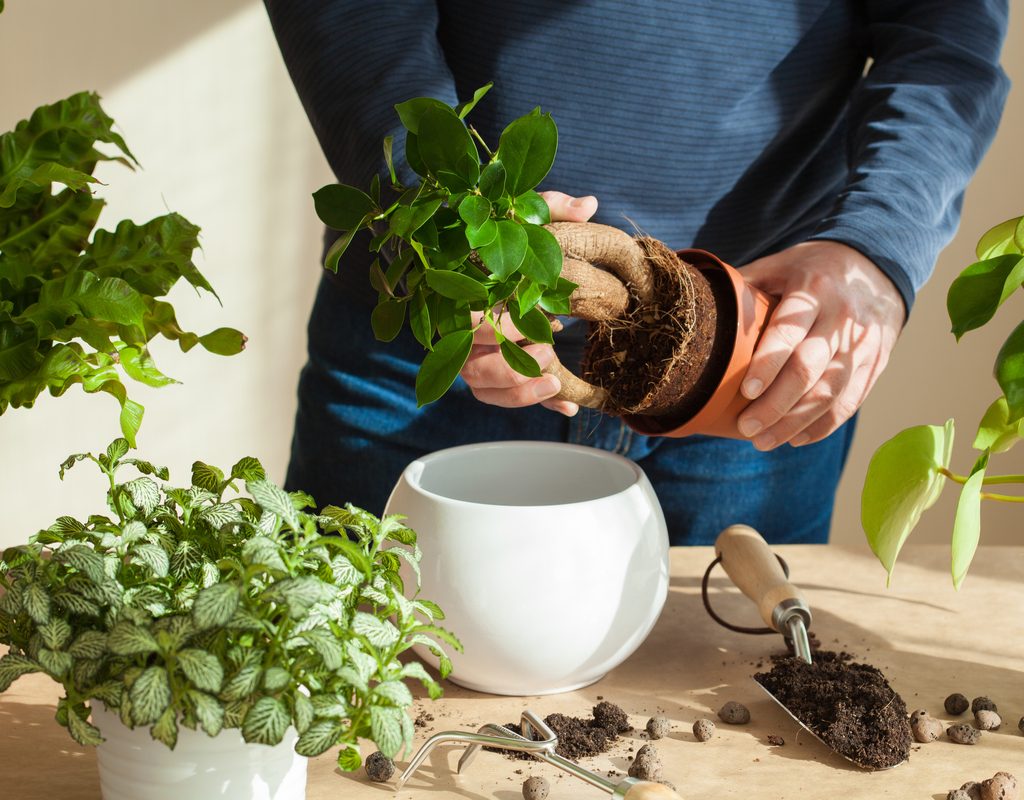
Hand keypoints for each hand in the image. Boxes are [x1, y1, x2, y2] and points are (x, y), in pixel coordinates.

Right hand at [459, 191, 597, 415]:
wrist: (473, 259)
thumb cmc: (498, 237)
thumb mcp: (520, 217)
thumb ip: (548, 208)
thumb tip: (589, 206)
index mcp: (460, 296)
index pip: (470, 324)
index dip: (504, 329)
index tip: (541, 317)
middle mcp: (456, 332)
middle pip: (473, 368)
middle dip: (513, 367)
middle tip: (550, 351)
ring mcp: (469, 356)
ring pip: (483, 390)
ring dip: (521, 392)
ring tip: (556, 382)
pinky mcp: (487, 373)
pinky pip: (505, 397)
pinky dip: (537, 404)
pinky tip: (569, 406)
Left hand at [735, 240, 905, 448]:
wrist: (878, 268)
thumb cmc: (812, 271)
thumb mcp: (779, 265)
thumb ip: (744, 287)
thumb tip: (699, 309)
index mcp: (813, 290)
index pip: (789, 332)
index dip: (767, 364)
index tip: (746, 392)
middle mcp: (841, 318)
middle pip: (810, 369)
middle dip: (776, 405)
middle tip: (746, 428)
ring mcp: (862, 344)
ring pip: (831, 393)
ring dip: (796, 423)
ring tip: (763, 441)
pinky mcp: (874, 364)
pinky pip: (850, 402)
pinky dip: (823, 426)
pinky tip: (795, 438)